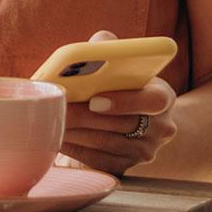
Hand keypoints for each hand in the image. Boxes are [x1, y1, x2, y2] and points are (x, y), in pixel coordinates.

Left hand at [59, 30, 176, 175]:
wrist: (144, 119)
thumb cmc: (126, 84)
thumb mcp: (126, 63)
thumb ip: (112, 49)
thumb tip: (98, 44)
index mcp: (163, 97)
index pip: (153, 101)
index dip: (124, 101)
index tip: (95, 100)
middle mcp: (160, 129)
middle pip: (119, 124)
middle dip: (82, 115)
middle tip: (55, 107)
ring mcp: (144, 152)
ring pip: (103, 143)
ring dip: (73, 131)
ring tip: (48, 118)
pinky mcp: (126, 167)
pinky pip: (96, 160)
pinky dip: (73, 147)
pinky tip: (55, 134)